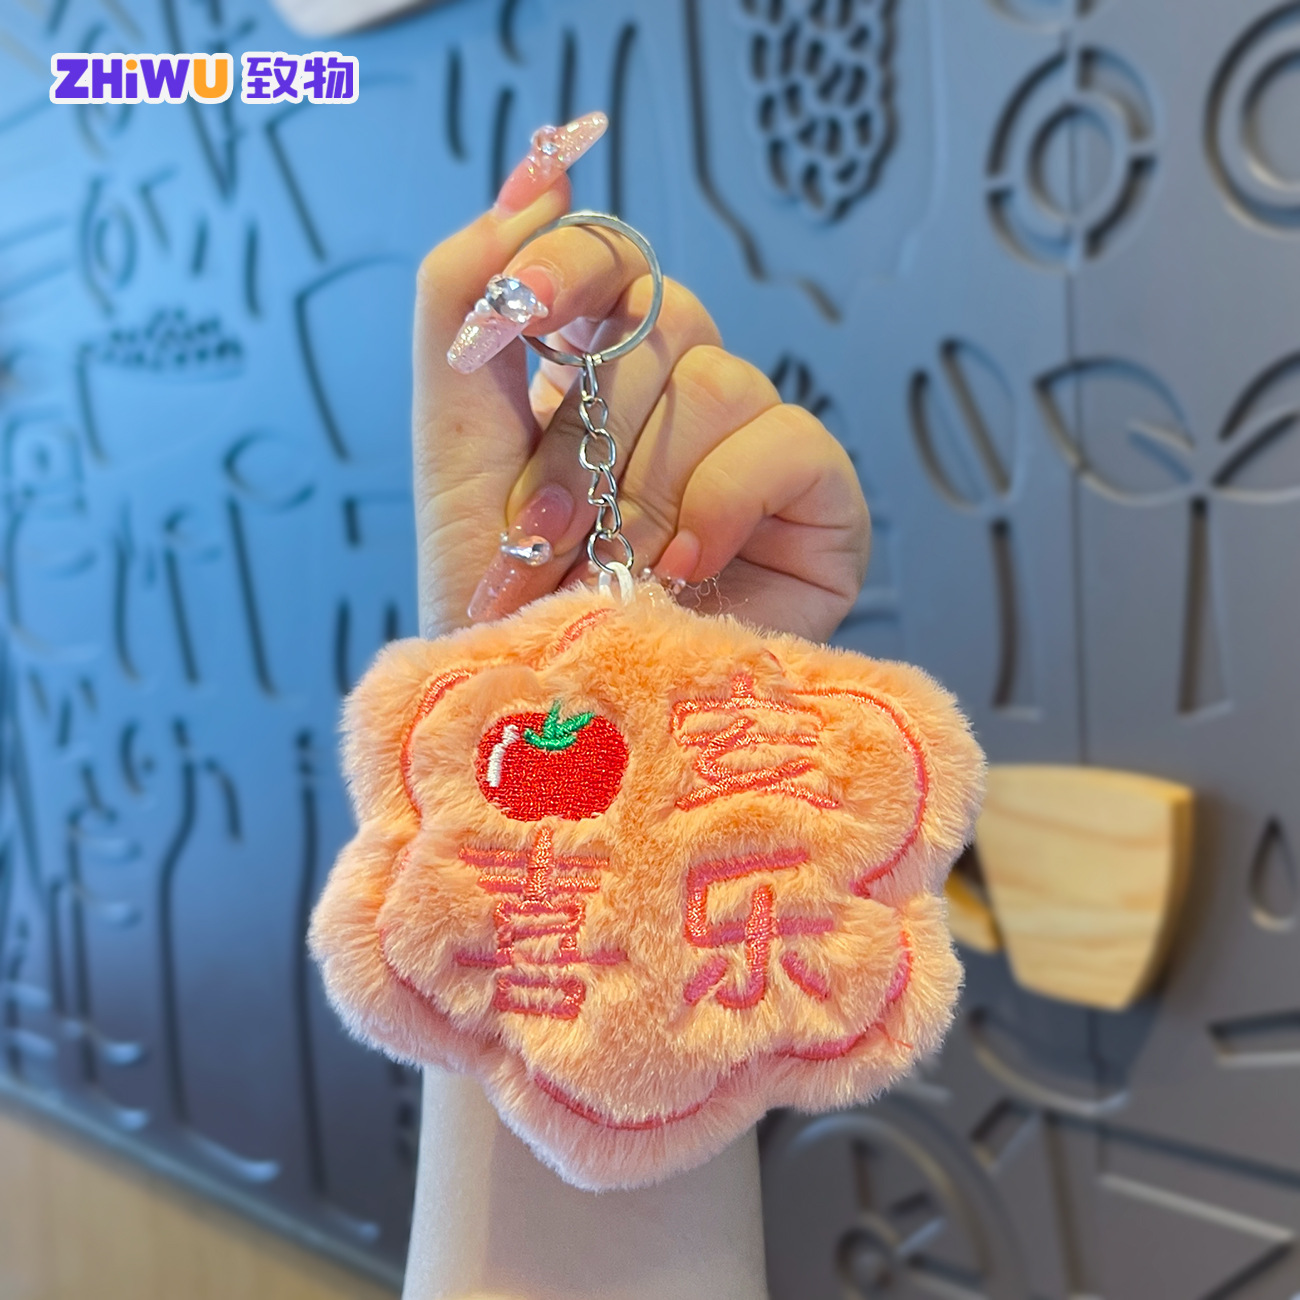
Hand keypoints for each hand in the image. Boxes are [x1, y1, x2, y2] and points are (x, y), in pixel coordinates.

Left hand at [413, 114, 869, 643]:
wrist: (559, 727)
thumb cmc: (504, 607)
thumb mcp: (455, 447)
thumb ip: (465, 303)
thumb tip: (533, 175)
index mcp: (598, 381)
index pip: (612, 259)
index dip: (573, 263)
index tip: (527, 318)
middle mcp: (680, 406)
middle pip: (663, 318)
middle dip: (590, 435)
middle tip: (558, 531)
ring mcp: (753, 454)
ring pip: (719, 377)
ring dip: (645, 486)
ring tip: (618, 570)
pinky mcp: (820, 509)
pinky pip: (789, 440)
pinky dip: (723, 501)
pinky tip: (687, 567)